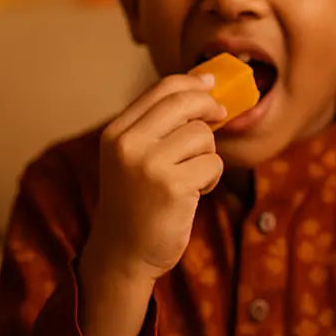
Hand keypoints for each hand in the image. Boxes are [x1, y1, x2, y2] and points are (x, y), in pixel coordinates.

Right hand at [80, 73, 224, 294]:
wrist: (122, 253)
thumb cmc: (135, 204)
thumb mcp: (131, 158)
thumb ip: (156, 126)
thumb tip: (205, 87)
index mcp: (115, 133)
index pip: (162, 89)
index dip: (193, 82)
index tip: (211, 85)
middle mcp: (128, 145)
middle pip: (185, 102)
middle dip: (210, 107)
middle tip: (220, 117)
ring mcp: (149, 165)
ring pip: (203, 135)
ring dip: (207, 154)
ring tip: (191, 175)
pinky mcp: (173, 186)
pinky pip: (213, 163)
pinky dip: (211, 178)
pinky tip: (194, 193)